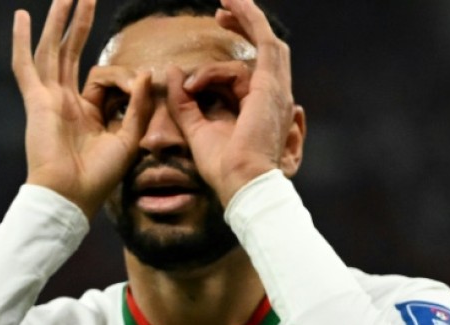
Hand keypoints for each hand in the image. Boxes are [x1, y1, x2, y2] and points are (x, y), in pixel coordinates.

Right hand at [12, 0, 151, 218]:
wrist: (71, 196)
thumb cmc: (98, 177)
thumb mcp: (128, 139)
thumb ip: (137, 106)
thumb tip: (145, 73)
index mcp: (86, 112)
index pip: (100, 78)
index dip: (123, 76)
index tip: (141, 80)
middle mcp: (65, 101)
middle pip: (72, 53)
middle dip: (80, 24)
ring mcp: (48, 99)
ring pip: (53, 51)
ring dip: (59, 23)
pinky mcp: (36, 101)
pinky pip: (26, 66)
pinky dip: (21, 41)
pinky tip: (21, 16)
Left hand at [166, 0, 302, 205]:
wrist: (242, 182)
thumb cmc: (225, 168)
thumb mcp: (196, 129)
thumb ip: (184, 102)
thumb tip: (172, 72)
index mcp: (260, 111)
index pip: (248, 75)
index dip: (225, 63)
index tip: (199, 66)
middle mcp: (274, 98)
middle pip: (266, 51)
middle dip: (245, 27)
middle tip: (220, 12)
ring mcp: (277, 90)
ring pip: (264, 44)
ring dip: (247, 18)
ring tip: (224, 2)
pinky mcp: (271, 84)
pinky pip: (264, 41)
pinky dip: (250, 19)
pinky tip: (232, 4)